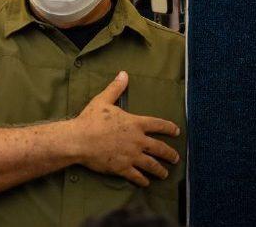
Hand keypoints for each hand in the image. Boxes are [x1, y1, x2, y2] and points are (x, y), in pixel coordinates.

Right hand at [70, 71, 180, 186]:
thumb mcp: (102, 100)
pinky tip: (146, 182)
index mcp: (135, 124)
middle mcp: (138, 141)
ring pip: (152, 165)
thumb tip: (124, 74)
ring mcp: (131, 156)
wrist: (79, 140)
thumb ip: (115, 88)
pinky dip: (143, 180)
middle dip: (170, 154)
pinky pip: (137, 176)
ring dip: (160, 170)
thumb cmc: (90, 119)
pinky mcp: (122, 168)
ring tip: (165, 173)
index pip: (158, 125)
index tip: (176, 131)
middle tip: (175, 158)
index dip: (169, 128)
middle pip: (160, 149)